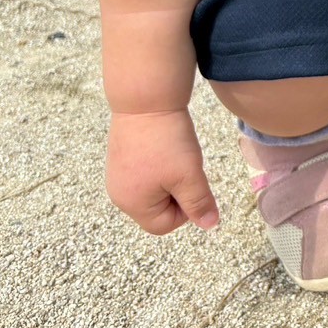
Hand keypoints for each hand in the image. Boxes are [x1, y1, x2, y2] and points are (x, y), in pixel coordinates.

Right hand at [106, 109, 219, 234]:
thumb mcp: (189, 176)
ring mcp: (117, 175)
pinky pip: (146, 174)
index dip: (185, 210)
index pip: (163, 226)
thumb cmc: (167, 142)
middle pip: (157, 209)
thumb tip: (210, 226)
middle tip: (184, 168)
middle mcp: (119, 194)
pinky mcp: (121, 158)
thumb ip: (199, 204)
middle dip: (177, 193)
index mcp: (133, 204)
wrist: (146, 101)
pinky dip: (160, 166)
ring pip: (154, 190)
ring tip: (175, 156)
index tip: (193, 184)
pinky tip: (164, 148)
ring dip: (170, 179)